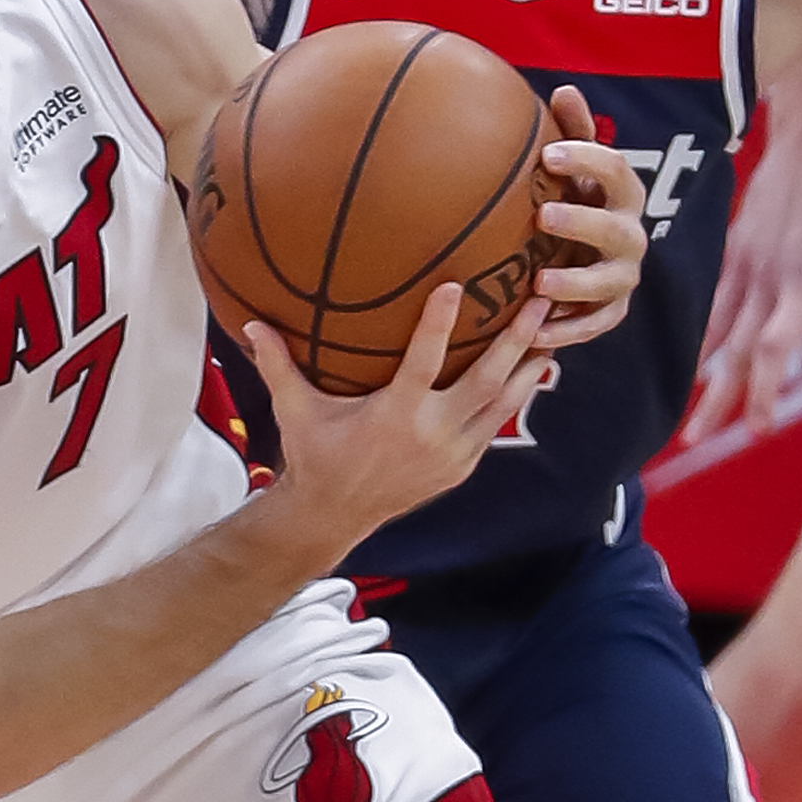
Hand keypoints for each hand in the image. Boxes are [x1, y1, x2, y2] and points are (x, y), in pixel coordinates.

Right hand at [248, 286, 552, 541]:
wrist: (336, 515)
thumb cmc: (315, 454)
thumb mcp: (295, 410)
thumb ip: (277, 365)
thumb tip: (248, 322)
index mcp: (393, 416)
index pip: (421, 363)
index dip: (438, 325)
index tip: (457, 286)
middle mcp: (431, 435)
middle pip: (483, 382)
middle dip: (513, 343)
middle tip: (537, 303)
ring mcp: (452, 453)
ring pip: (500, 404)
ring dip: (527, 367)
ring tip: (554, 330)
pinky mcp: (463, 465)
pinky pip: (494, 423)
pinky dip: (514, 395)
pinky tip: (532, 368)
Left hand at [532, 85, 647, 347]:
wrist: (581, 252)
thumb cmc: (570, 196)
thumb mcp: (570, 164)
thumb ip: (571, 131)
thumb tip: (564, 89)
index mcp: (621, 192)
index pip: (616, 169)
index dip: (588, 160)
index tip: (547, 154)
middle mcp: (630, 234)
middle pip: (617, 229)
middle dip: (583, 223)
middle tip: (543, 216)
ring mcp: (623, 276)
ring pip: (609, 284)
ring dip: (575, 284)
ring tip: (538, 284)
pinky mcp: (611, 311)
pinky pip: (595, 326)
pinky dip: (567, 331)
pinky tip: (534, 332)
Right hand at [687, 67, 801, 444]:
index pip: (775, 348)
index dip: (764, 391)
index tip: (759, 429)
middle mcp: (767, 277)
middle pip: (738, 351)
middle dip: (719, 399)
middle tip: (696, 442)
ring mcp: (745, 261)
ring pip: (719, 330)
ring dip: (705, 375)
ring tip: (691, 416)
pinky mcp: (736, 248)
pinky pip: (717, 302)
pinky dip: (707, 337)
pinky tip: (700, 364)